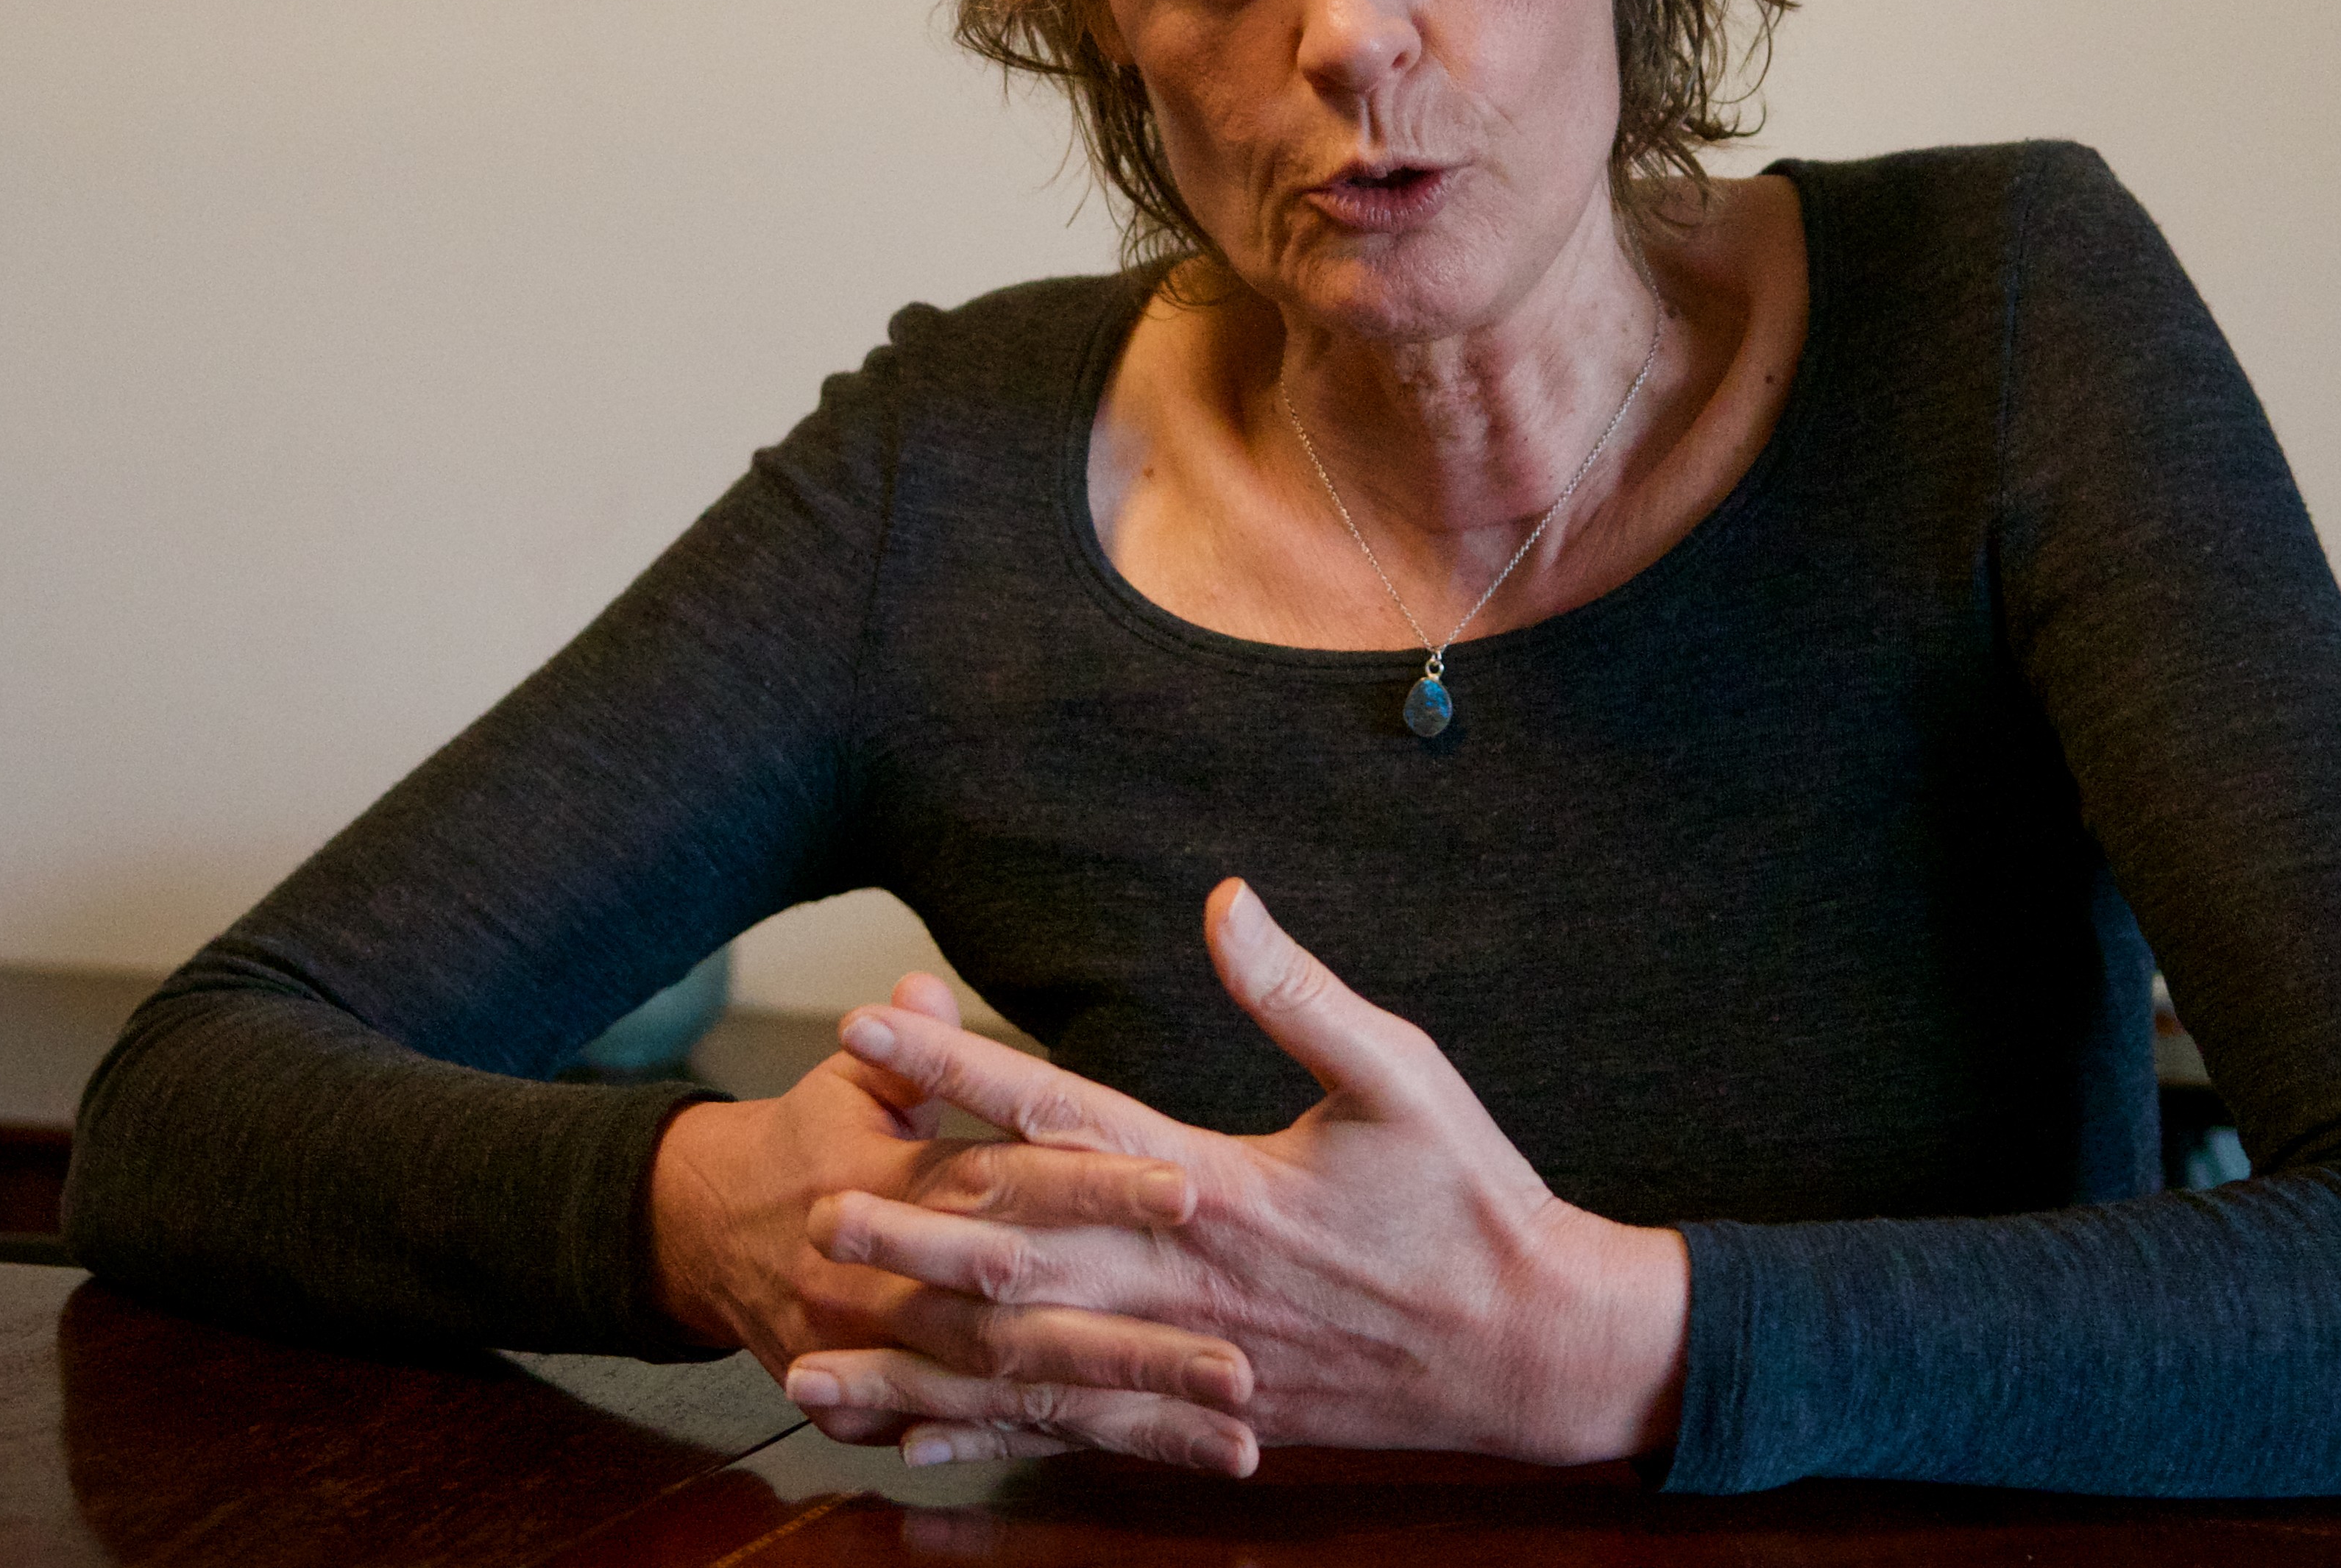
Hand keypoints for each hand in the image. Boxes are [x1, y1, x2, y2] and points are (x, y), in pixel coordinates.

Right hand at [644, 973, 1259, 1472]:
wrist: (702, 1235)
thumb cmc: (806, 1140)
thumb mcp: (846, 1080)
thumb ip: (908, 1048)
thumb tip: (921, 987)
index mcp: (898, 1185)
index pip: (1006, 1183)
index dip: (1093, 1187)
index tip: (1190, 1189)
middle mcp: (897, 1284)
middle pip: (1024, 1318)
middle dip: (1131, 1344)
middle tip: (1238, 1362)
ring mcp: (896, 1356)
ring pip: (1026, 1396)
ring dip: (1132, 1418)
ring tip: (1237, 1438)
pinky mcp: (898, 1408)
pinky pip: (999, 1437)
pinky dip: (1079, 1453)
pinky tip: (1173, 1463)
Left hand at [785, 882, 1687, 1469]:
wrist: (1529, 1349)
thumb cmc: (1471, 1202)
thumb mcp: (1404, 1074)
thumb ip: (1301, 994)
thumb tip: (1227, 902)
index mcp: (1220, 1183)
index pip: (1060, 1113)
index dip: (960, 1067)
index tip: (874, 1028)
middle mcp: (1184, 1274)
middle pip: (1018, 1247)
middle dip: (909, 1222)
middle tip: (810, 1201)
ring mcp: (1186, 1353)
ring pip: (1025, 1356)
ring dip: (919, 1350)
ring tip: (812, 1348)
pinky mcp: (1198, 1408)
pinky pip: (1070, 1424)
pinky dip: (983, 1432)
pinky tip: (908, 1437)